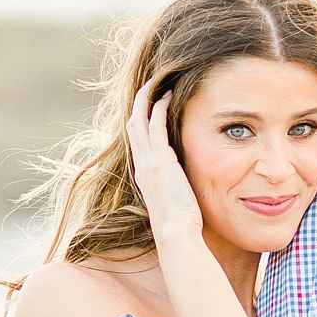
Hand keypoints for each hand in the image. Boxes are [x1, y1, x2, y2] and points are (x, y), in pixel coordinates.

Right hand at [126, 80, 202, 242]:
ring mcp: (148, 162)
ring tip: (155, 83)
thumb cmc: (179, 224)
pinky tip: (166, 96)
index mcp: (144, 175)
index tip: (147, 107)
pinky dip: (158, 108)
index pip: (137, 141)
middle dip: (138, 104)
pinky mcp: (160, 160)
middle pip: (132, 126)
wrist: (174, 233)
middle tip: (146, 86)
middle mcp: (141, 166)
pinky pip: (155, 126)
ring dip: (146, 100)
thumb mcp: (174, 202)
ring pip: (139, 121)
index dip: (139, 121)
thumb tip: (184, 188)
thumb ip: (175, 189)